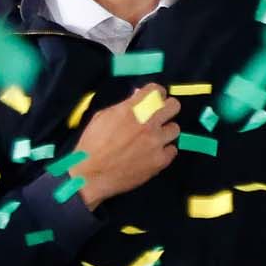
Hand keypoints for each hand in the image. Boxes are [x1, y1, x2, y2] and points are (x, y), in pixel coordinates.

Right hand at [73, 84, 181, 203]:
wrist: (90, 176)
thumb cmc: (91, 145)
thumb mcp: (102, 117)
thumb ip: (123, 106)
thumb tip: (137, 96)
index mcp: (132, 110)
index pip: (156, 90)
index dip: (156, 94)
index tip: (154, 99)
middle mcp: (148, 123)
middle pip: (174, 106)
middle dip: (167, 108)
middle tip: (159, 116)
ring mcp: (156, 142)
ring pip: (175, 129)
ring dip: (165, 132)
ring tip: (153, 139)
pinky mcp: (160, 160)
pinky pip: (172, 150)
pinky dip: (164, 151)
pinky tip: (153, 153)